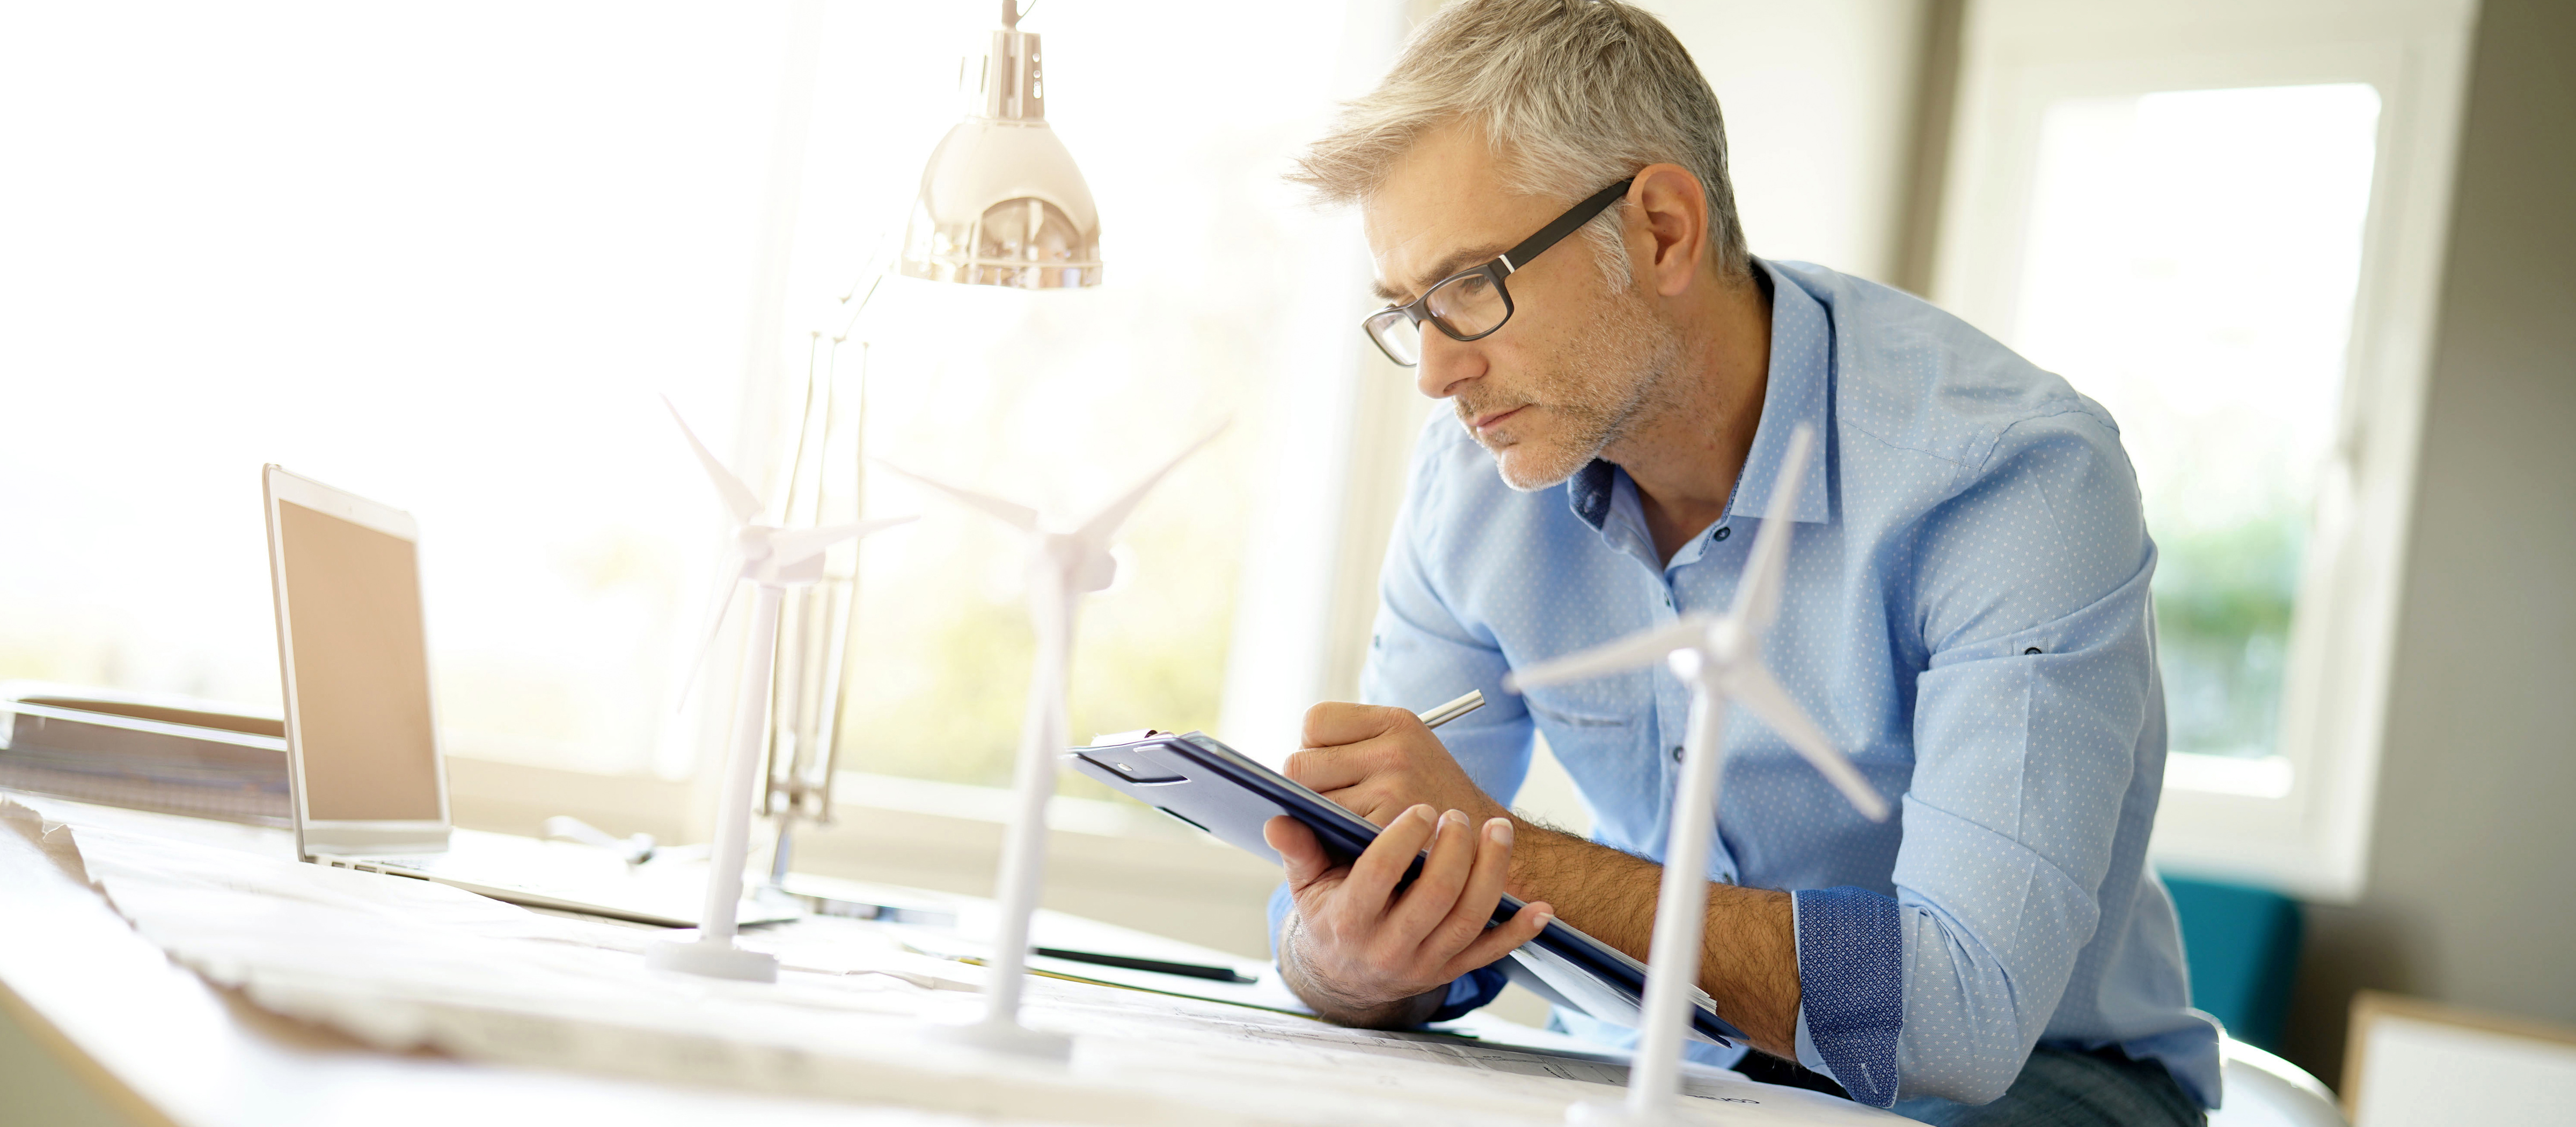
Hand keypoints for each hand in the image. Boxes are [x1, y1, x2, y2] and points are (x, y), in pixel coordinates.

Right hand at [1265, 804, 1552, 1027]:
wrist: (1347, 973)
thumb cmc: (1330, 912)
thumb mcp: (1306, 884)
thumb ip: (1298, 850)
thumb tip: (1277, 819)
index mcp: (1350, 920)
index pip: (1379, 876)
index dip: (1403, 839)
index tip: (1422, 809)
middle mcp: (1389, 946)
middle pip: (1434, 898)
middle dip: (1454, 852)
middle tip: (1460, 814)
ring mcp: (1425, 961)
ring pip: (1468, 920)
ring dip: (1490, 874)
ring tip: (1499, 830)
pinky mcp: (1452, 969)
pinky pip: (1491, 953)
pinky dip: (1519, 933)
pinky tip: (1541, 908)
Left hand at [1288, 702, 1507, 827]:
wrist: (1484, 846)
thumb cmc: (1429, 798)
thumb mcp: (1406, 751)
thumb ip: (1352, 748)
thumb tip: (1285, 773)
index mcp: (1397, 721)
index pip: (1314, 721)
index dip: (1313, 747)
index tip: (1331, 766)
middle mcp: (1396, 749)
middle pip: (1299, 765)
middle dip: (1306, 786)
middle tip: (1331, 802)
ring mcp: (1392, 790)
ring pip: (1309, 803)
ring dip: (1317, 818)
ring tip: (1346, 824)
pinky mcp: (1388, 830)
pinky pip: (1328, 833)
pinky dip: (1333, 841)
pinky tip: (1354, 845)